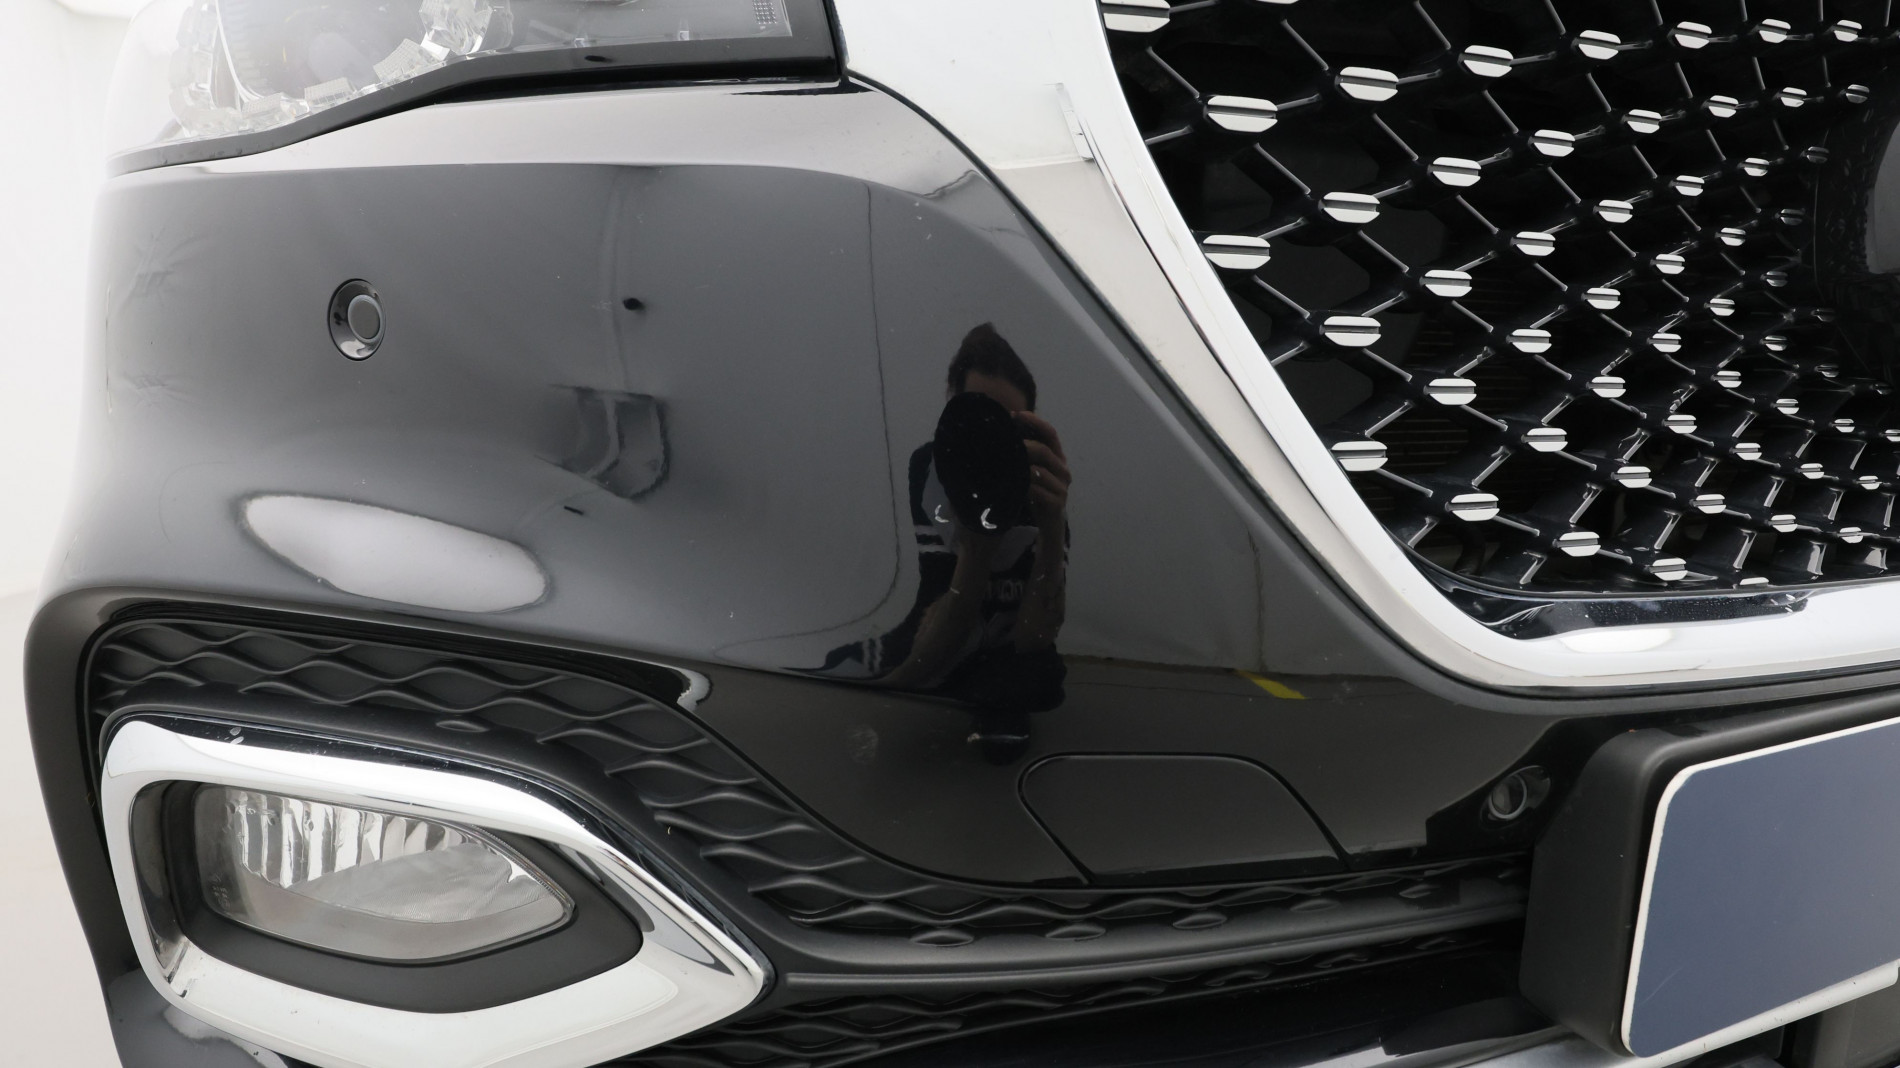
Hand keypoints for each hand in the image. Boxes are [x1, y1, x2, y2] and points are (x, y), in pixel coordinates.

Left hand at [1015, 410, 1069, 533]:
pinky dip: (1026, 488)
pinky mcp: (1057, 503)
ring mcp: (1062, 487)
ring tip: (1004, 462)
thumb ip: (1024, 454)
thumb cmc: (1038, 493)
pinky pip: (1040, 492)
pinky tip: (1014, 486)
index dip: (1035, 422)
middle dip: (1024, 443)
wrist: (1050, 524)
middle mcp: (1063, 470)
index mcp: (1057, 458)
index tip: (1016, 414)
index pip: (1050, 434)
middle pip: (1046, 450)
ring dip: (1021, 466)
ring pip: (1041, 471)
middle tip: (1004, 440)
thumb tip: (1003, 433)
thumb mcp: (1031, 471)